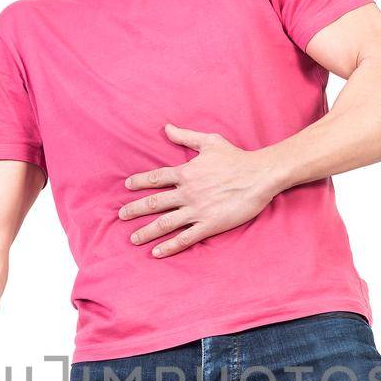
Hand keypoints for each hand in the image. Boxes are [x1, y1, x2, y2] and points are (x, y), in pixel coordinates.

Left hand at [119, 124, 279, 256]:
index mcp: (186, 173)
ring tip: (133, 238)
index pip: (156, 178)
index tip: (127, 187)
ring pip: (165, 223)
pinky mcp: (209, 225)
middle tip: (121, 216)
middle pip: (154, 203)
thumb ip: (185, 137)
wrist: (260, 176)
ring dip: (146, 231)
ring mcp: (197, 210)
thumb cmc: (236, 158)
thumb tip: (166, 127)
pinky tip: (156, 252)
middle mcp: (187, 192)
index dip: (139, 182)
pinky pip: (185, 238)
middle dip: (135, 210)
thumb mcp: (210, 141)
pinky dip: (169, 246)